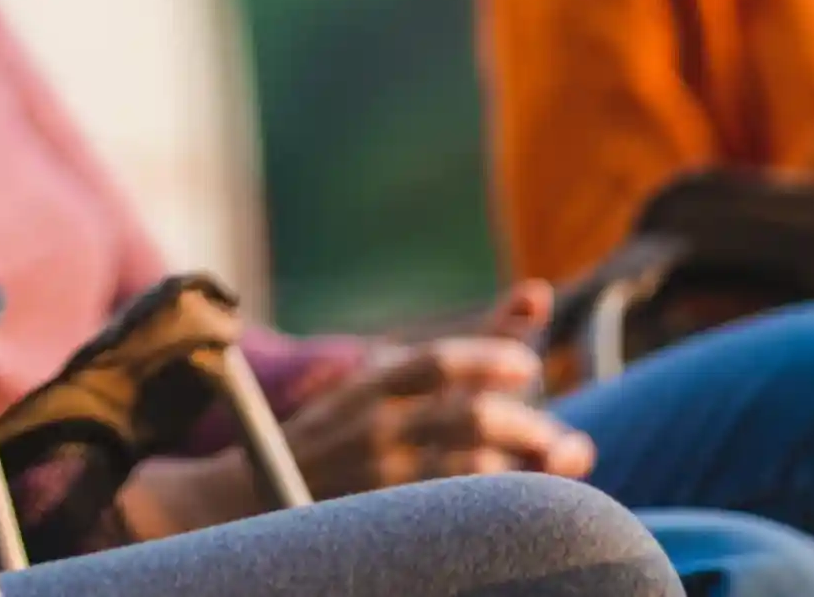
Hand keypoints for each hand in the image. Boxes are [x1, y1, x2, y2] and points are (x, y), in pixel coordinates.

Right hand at [122, 282, 589, 537]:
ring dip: (526, 470)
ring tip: (558, 469)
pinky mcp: (384, 518)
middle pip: (470, 418)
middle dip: (529, 427)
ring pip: (472, 470)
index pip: (437, 361)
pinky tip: (520, 504)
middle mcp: (375, 428)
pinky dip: (496, 505)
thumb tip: (540, 295)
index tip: (526, 366)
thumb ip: (459, 351)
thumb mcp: (379, 384)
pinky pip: (455, 512)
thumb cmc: (335, 435)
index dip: (491, 357)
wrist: (249, 500)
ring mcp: (379, 476)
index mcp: (371, 387)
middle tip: (564, 442)